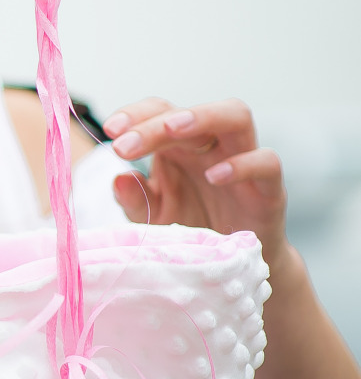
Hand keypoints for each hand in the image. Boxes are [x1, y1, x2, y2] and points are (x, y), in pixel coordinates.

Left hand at [103, 98, 288, 266]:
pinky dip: (243, 164)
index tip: (110, 130)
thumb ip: (136, 200)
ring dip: (202, 117)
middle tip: (123, 146)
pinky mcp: (268, 188)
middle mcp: (209, 146)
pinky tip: (214, 176)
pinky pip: (267, 162)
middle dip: (153, 123)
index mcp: (178, 146)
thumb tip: (119, 178)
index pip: (159, 111)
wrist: (232, 267)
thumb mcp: (154, 218)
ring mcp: (242, 161)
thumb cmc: (191, 230)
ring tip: (171, 129)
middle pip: (188, 113)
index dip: (135, 114)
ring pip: (236, 116)